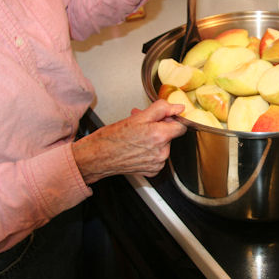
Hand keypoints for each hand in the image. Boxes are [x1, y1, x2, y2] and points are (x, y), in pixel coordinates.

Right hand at [72, 100, 186, 183]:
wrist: (97, 157)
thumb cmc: (113, 138)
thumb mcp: (138, 117)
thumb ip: (162, 109)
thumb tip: (178, 107)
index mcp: (160, 137)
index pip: (181, 126)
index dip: (171, 119)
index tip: (163, 117)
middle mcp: (162, 152)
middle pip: (170, 135)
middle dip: (158, 126)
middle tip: (142, 122)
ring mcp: (157, 163)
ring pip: (163, 145)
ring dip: (153, 137)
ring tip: (136, 134)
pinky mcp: (152, 171)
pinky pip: (158, 156)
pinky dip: (150, 150)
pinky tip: (137, 146)